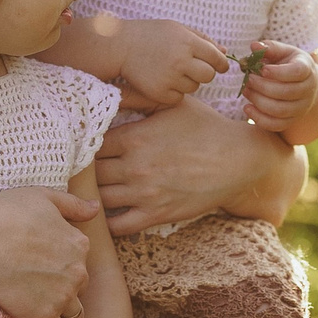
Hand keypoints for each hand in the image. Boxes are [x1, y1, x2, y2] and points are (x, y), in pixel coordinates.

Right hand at [0, 187, 95, 317]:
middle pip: (80, 285)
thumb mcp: (42, 197)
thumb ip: (72, 204)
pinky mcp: (44, 317)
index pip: (81, 257)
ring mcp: (62, 296)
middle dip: (66, 287)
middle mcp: (77, 271)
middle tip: (42, 287)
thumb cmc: (5, 213)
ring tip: (50, 316)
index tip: (48, 263)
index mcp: (78, 243)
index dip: (65, 260)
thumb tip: (95, 207)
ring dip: (66, 315)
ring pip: (75, 314)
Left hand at [95, 98, 296, 235]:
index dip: (83, 144)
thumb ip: (137, 97)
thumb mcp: (172, 104)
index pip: (90, 143)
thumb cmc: (206, 128)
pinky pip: (118, 227)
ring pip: (98, 199)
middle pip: (90, 173)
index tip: (83, 145)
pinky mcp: (156, 215)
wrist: (238, 161)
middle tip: (80, 169)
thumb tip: (108, 90)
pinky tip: (106, 214)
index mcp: (135, 138)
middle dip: (83, 170)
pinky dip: (107, 222)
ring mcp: (145, 194)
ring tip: (88, 191)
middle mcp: (135, 167)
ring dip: (91, 195)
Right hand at [116, 20, 231, 109]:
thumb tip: (225, 52)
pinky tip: (162, 79)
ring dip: (188, 81)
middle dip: (205, 73)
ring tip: (171, 70)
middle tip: (194, 68)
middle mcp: (180, 60)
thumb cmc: (151, 34)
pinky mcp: (159, 93)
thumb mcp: (177, 29)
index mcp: (187, 42)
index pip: (217, 58)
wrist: (120, 47)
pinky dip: (174, 91)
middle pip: (209, 76)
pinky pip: (178, 97)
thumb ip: (203, 39)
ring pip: (193, 87)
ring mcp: (169, 78)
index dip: (221, 63)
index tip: (219, 65)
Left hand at [240, 42, 317, 134]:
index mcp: (307, 69)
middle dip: (263, 87)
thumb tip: (254, 46)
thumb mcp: (284, 51)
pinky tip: (247, 108)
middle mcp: (308, 90)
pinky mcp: (292, 120)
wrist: (306, 84)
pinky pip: (276, 125)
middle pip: (286, 92)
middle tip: (248, 79)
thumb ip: (269, 48)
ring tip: (246, 91)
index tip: (262, 69)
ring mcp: (301, 108)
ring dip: (259, 101)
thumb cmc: (290, 64)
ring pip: (280, 110)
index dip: (279, 72)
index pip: (297, 72)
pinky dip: (259, 119)